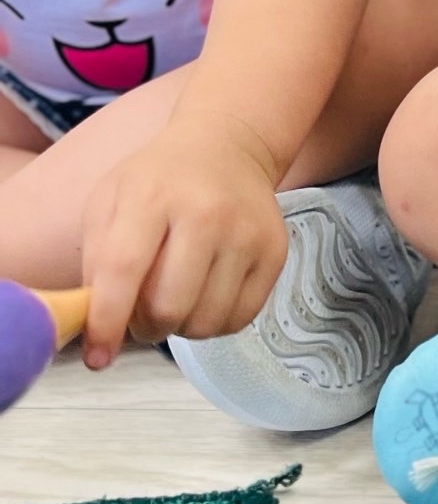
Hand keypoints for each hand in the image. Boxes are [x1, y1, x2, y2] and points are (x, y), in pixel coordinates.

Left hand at [82, 115, 286, 365]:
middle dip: (147, 327)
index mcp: (152, 197)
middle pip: (169, 306)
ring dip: (182, 328)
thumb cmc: (159, 181)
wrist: (228, 147)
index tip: (97, 357)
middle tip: (142, 316)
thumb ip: (96, 261)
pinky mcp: (275, 251)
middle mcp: (206, 213)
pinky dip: (215, 323)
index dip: (106, 322)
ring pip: (207, 321)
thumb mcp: (110, 201)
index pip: (124, 270)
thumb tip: (96, 327)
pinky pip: (240, 318)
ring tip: (175, 302)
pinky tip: (204, 299)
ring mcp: (247, 233)